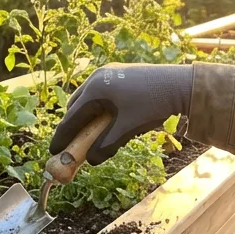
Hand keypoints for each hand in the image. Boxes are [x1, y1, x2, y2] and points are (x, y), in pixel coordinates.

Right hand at [51, 64, 193, 164]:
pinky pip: (101, 92)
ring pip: (88, 98)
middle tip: (74, 144)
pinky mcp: (120, 73)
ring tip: (92, 134)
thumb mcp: (127, 129)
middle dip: (74, 126)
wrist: (180, 85)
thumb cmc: (152, 105)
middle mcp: (98, 77)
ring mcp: (109, 72)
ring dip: (87, 116)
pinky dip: (99, 107)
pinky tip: (110, 119)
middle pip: (76, 106)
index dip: (62, 137)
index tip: (54, 151)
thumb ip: (106, 145)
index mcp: (95, 89)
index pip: (71, 118)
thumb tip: (91, 161)